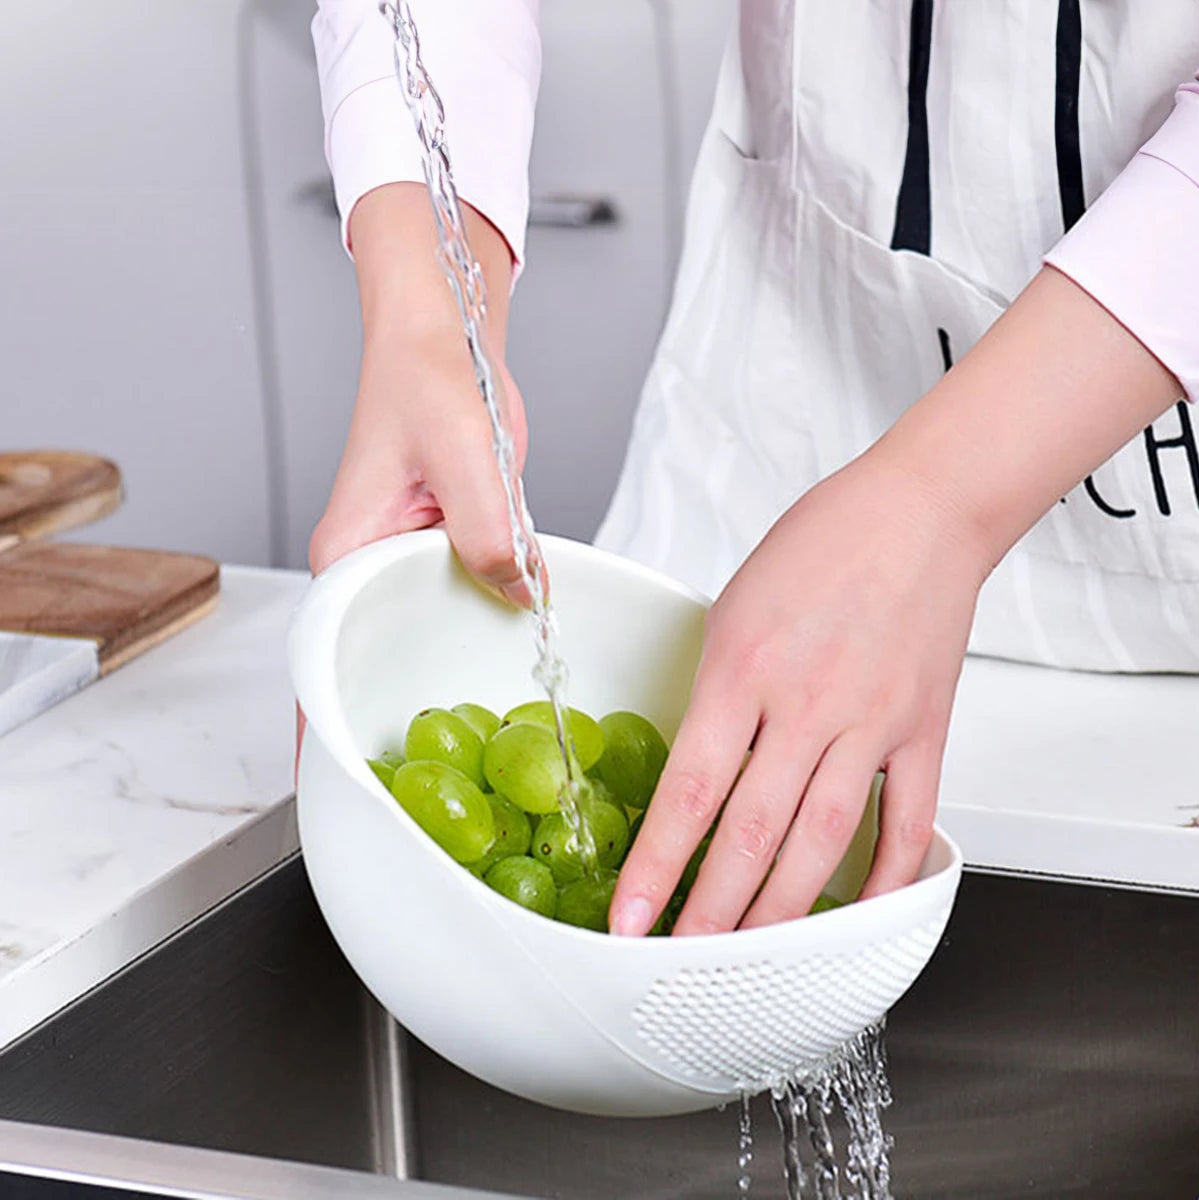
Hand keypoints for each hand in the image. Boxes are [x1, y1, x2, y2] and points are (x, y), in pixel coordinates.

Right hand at [299, 184, 527, 773]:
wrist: (445, 332)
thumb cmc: (427, 379)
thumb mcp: (467, 463)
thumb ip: (492, 539)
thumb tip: (522, 601)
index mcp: (349, 554)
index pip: (328, 658)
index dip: (330, 726)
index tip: (341, 783)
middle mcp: (369, 563)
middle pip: (380, 652)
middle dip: (402, 706)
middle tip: (435, 769)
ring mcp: (407, 555)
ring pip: (429, 624)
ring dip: (456, 660)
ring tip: (482, 727)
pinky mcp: (445, 540)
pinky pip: (464, 591)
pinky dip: (488, 614)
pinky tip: (517, 645)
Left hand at [609, 449, 986, 934]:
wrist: (920, 511)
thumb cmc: (822, 543)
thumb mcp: (734, 608)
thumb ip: (718, 696)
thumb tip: (701, 773)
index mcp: (745, 668)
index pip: (690, 791)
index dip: (655, 865)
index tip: (629, 917)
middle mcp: (807, 704)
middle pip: (752, 832)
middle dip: (710, 911)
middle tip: (678, 961)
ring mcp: (872, 722)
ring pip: (823, 841)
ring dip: (781, 911)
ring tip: (747, 958)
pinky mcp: (924, 730)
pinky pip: (908, 819)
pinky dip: (887, 874)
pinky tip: (860, 913)